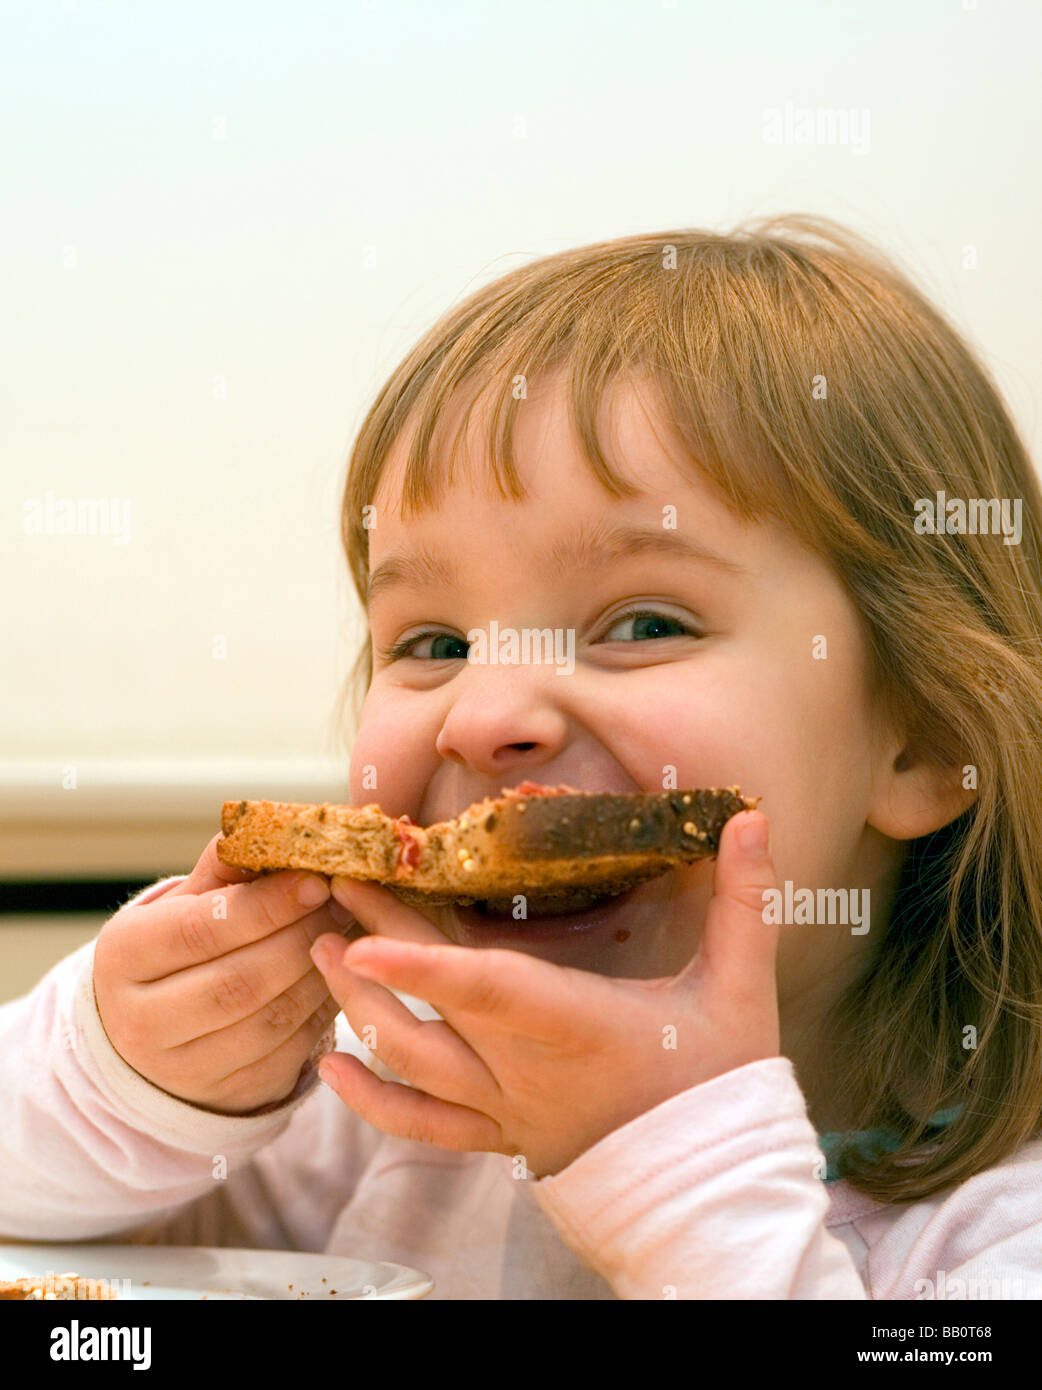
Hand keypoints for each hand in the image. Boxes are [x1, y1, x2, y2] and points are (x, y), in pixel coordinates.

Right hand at [93, 835, 362, 1113]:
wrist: (155, 1033)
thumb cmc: (182, 948)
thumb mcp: (187, 902)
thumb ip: (230, 867)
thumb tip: (287, 827)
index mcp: (123, 955)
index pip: (202, 929)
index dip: (267, 905)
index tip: (317, 880)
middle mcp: (140, 1021)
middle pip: (240, 980)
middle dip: (303, 938)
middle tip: (346, 905)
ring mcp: (182, 1069)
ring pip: (272, 1020)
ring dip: (323, 974)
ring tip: (350, 936)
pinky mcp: (229, 1096)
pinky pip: (291, 1051)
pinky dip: (325, 1011)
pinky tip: (341, 978)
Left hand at [309, 811, 779, 1175]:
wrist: (714, 1192)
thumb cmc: (722, 1085)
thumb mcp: (741, 987)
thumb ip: (745, 900)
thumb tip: (756, 818)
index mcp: (577, 1027)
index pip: (492, 992)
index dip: (426, 967)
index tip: (368, 938)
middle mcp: (526, 1069)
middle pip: (433, 1009)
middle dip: (374, 943)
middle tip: (332, 885)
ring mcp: (506, 1108)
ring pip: (413, 1065)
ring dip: (358, 1008)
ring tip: (321, 949)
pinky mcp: (501, 1136)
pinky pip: (421, 1127)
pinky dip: (370, 1102)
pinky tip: (329, 1066)